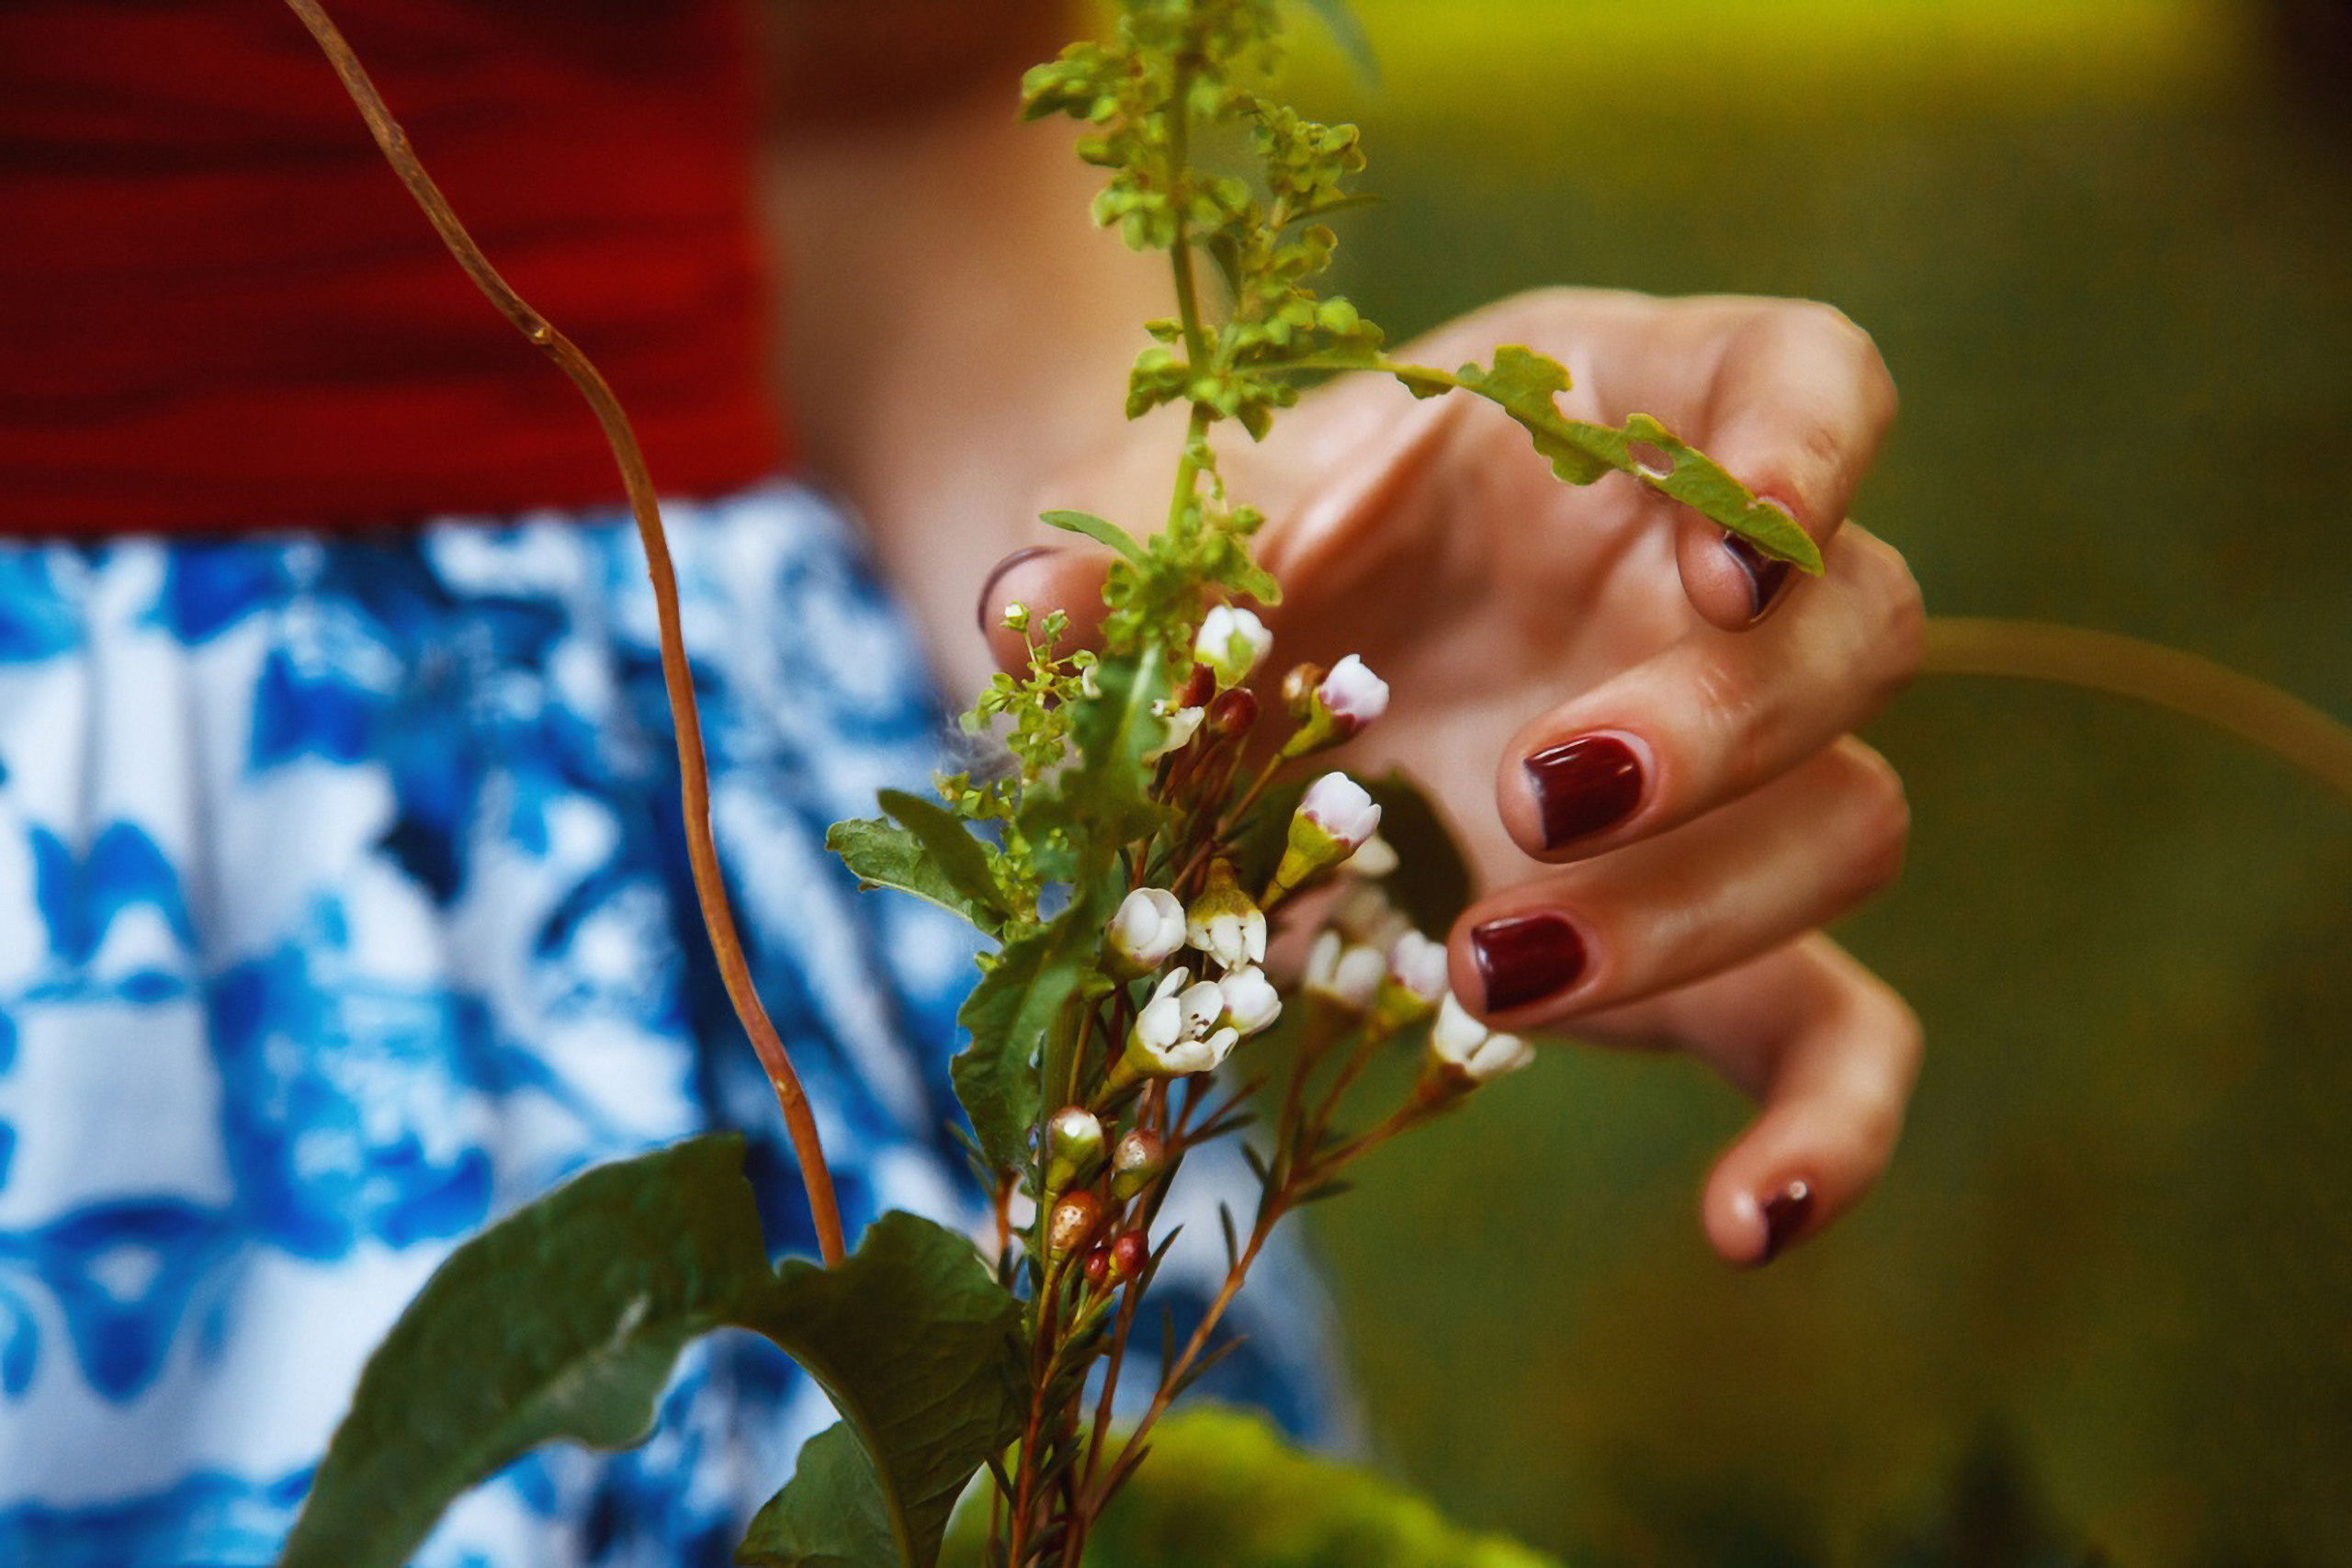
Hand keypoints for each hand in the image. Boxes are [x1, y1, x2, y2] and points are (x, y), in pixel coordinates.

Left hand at [985, 287, 1923, 1266]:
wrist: (1233, 639)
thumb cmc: (1236, 534)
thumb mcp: (1172, 514)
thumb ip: (1118, 546)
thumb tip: (1024, 609)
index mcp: (1610, 414)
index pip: (1796, 375)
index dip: (1808, 444)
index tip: (1730, 550)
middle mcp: (1708, 580)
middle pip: (1856, 625)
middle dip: (1717, 725)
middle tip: (1525, 797)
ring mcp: (1734, 761)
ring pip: (1849, 819)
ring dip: (1694, 910)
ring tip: (1485, 972)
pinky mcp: (1715, 927)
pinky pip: (1835, 1024)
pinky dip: (1823, 1122)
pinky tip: (1742, 1219)